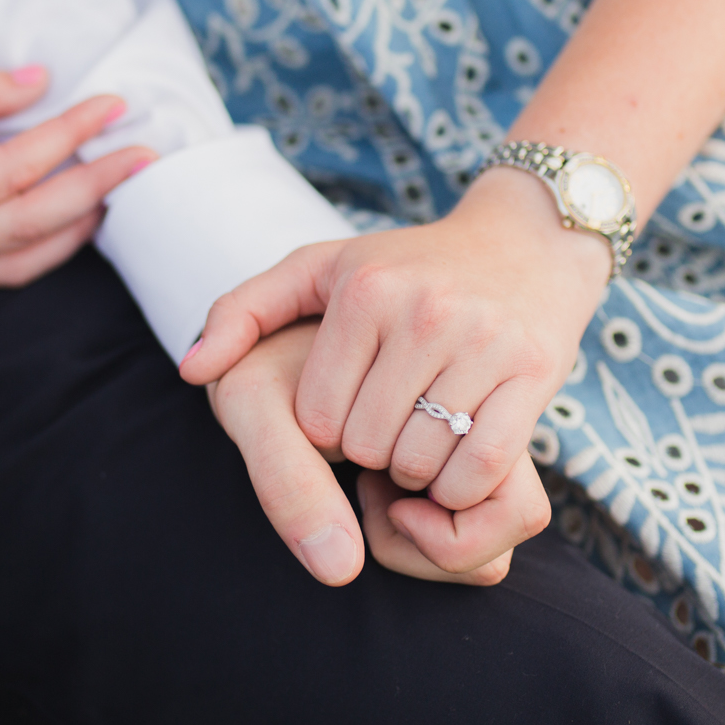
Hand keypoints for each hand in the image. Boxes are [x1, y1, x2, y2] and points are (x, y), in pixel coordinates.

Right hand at [0, 63, 153, 285]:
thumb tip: (40, 82)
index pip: (12, 172)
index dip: (68, 137)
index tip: (112, 104)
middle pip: (31, 224)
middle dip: (97, 187)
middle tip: (147, 153)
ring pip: (21, 261)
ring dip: (79, 225)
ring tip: (123, 186)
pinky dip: (44, 249)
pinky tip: (75, 219)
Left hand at [186, 167, 595, 568]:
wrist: (530, 241)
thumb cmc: (410, 264)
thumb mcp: (321, 267)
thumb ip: (243, 310)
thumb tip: (191, 370)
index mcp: (365, 290)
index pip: (316, 419)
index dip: (327, 431)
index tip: (348, 407)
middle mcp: (424, 312)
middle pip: (367, 446)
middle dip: (371, 453)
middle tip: (389, 425)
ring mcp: (484, 342)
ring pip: (422, 463)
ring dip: (418, 471)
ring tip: (422, 436)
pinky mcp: (534, 373)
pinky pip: (481, 469)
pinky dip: (462, 484)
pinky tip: (457, 456)